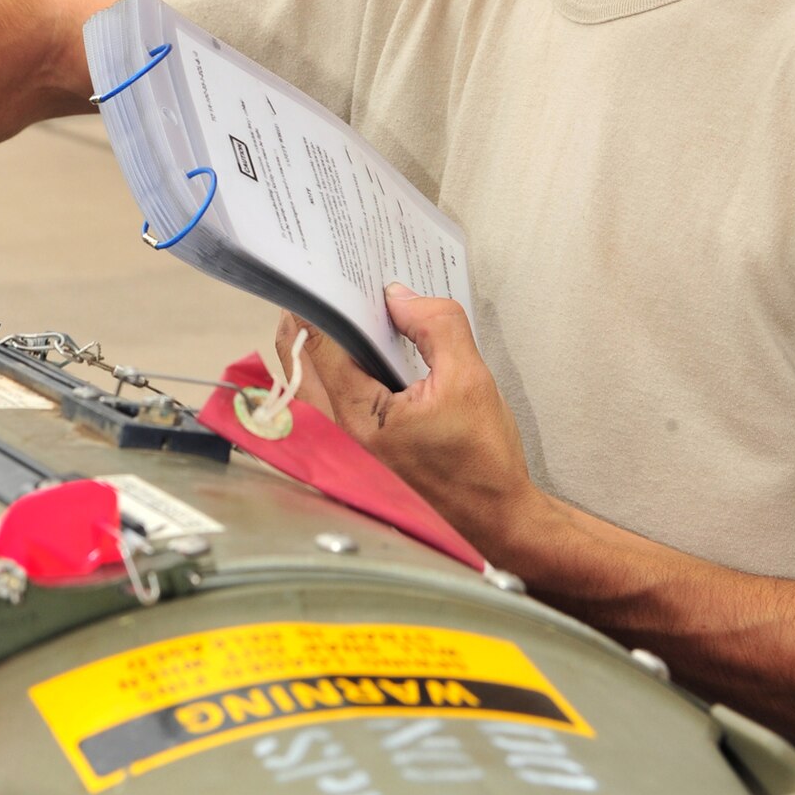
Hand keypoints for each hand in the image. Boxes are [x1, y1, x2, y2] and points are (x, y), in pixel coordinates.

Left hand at [274, 285, 541, 559]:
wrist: (496, 521)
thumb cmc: (483, 462)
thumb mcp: (470, 379)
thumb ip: (436, 326)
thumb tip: (399, 297)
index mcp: (358, 419)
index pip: (319, 344)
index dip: (320, 303)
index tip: (323, 273)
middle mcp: (336, 437)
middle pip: (298, 363)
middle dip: (307, 320)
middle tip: (324, 287)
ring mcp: (338, 450)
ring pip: (303, 385)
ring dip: (311, 348)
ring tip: (334, 316)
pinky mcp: (350, 457)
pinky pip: (319, 405)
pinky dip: (325, 374)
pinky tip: (350, 357)